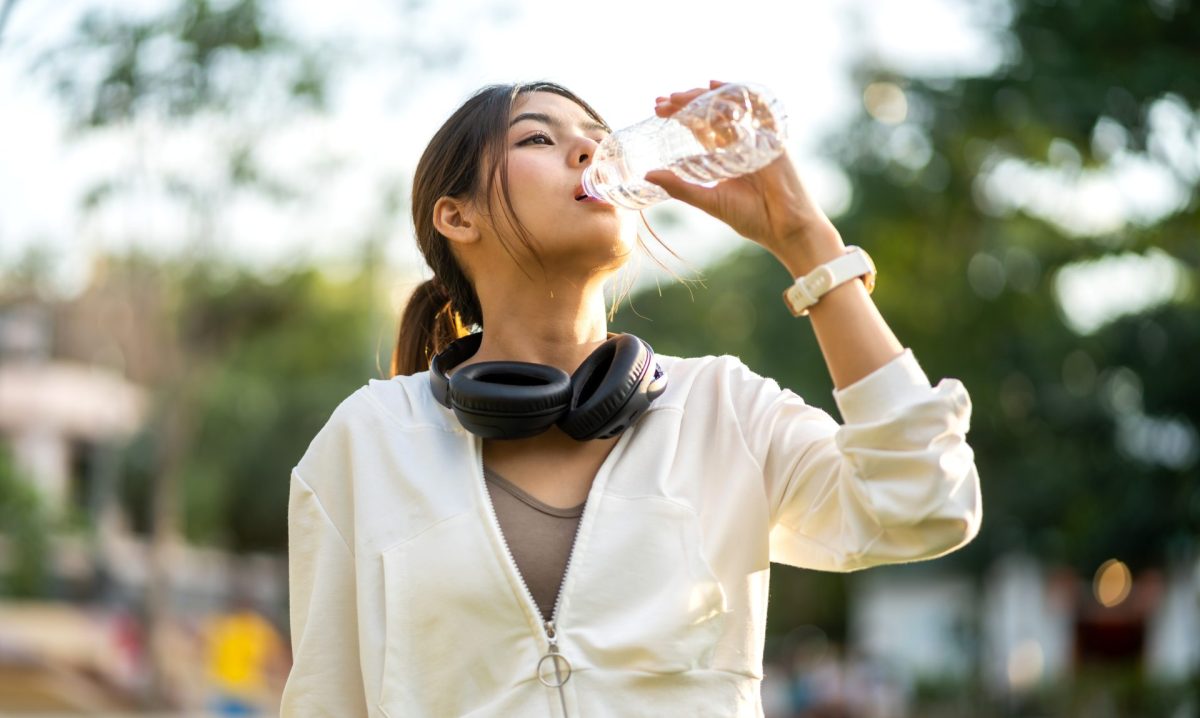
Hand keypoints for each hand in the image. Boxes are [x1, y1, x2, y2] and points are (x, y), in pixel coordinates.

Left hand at [645, 81, 844, 275]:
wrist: (784, 229)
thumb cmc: (752, 218)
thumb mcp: (708, 200)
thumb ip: (680, 187)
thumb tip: (647, 175)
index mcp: (726, 155)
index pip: (700, 127)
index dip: (680, 115)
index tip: (657, 110)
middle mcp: (740, 142)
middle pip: (711, 113)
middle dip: (686, 103)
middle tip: (661, 102)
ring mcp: (756, 138)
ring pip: (728, 106)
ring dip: (703, 98)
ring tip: (678, 98)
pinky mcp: (771, 137)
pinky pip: (755, 107)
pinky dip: (737, 93)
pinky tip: (715, 86)